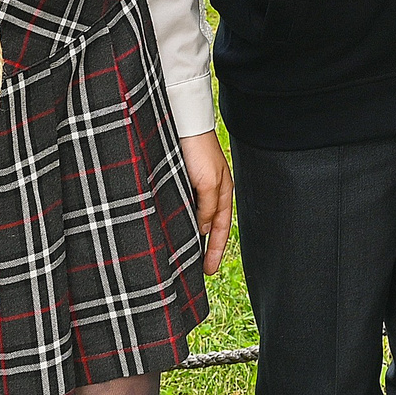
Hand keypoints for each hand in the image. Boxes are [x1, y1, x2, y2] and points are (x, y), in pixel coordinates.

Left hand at [179, 130, 233, 273]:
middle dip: (206, 248)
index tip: (208, 272)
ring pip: (196, 218)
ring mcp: (196, 186)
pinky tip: (172, 229)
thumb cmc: (198, 151)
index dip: (215, 251)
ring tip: (183, 256)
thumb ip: (208, 208)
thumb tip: (205, 231)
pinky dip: (181, 221)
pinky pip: (184, 208)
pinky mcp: (181, 180)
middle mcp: (211, 191)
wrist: (182, 123)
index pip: (221, 229)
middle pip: (211, 226)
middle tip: (198, 270)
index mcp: (223, 191)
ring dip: (192, 235)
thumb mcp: (208, 182)